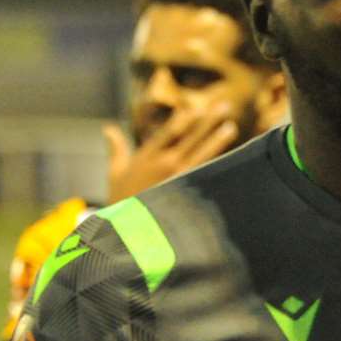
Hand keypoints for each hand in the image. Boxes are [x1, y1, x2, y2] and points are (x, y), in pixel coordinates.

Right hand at [104, 102, 239, 202]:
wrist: (127, 234)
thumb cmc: (120, 204)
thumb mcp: (115, 174)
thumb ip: (116, 149)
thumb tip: (108, 129)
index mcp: (147, 158)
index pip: (168, 132)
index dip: (184, 119)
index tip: (196, 108)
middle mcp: (164, 166)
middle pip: (190, 138)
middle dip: (208, 121)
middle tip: (224, 106)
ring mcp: (178, 180)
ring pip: (202, 154)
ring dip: (218, 140)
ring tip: (231, 127)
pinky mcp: (188, 194)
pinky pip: (206, 175)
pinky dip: (218, 165)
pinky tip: (231, 159)